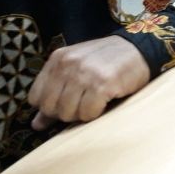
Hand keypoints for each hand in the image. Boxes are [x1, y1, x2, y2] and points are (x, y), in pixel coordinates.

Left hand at [28, 36, 150, 129]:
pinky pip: (88, 114)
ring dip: (82, 114)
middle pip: (50, 108)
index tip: (67, 101)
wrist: (139, 49)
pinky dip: (96, 113)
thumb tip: (36, 124)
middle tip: (84, 102)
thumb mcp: (77, 71)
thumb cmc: (106, 62)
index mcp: (58, 59)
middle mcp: (68, 64)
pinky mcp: (102, 84)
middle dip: (66, 112)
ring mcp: (84, 74)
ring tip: (95, 100)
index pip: (35, 98)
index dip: (50, 106)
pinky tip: (106, 101)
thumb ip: (55, 94)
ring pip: (67, 113)